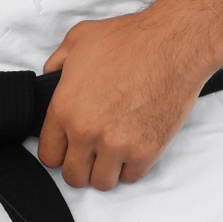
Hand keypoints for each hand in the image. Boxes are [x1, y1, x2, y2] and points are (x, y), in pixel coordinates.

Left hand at [38, 8, 217, 190]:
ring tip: (113, 153)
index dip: (58, 153)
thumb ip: (56, 62)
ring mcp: (117, 145)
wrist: (174, 44)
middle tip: (92, 154)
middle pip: (73, 176)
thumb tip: (50, 75)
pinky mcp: (146, 152)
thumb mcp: (78, 39)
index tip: (69, 148)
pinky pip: (131, 177)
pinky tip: (134, 146)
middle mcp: (87, 132)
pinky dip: (132, 166)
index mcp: (65, 108)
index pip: (49, 156)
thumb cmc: (130, 39)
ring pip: (102, 183)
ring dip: (106, 170)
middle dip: (81, 167)